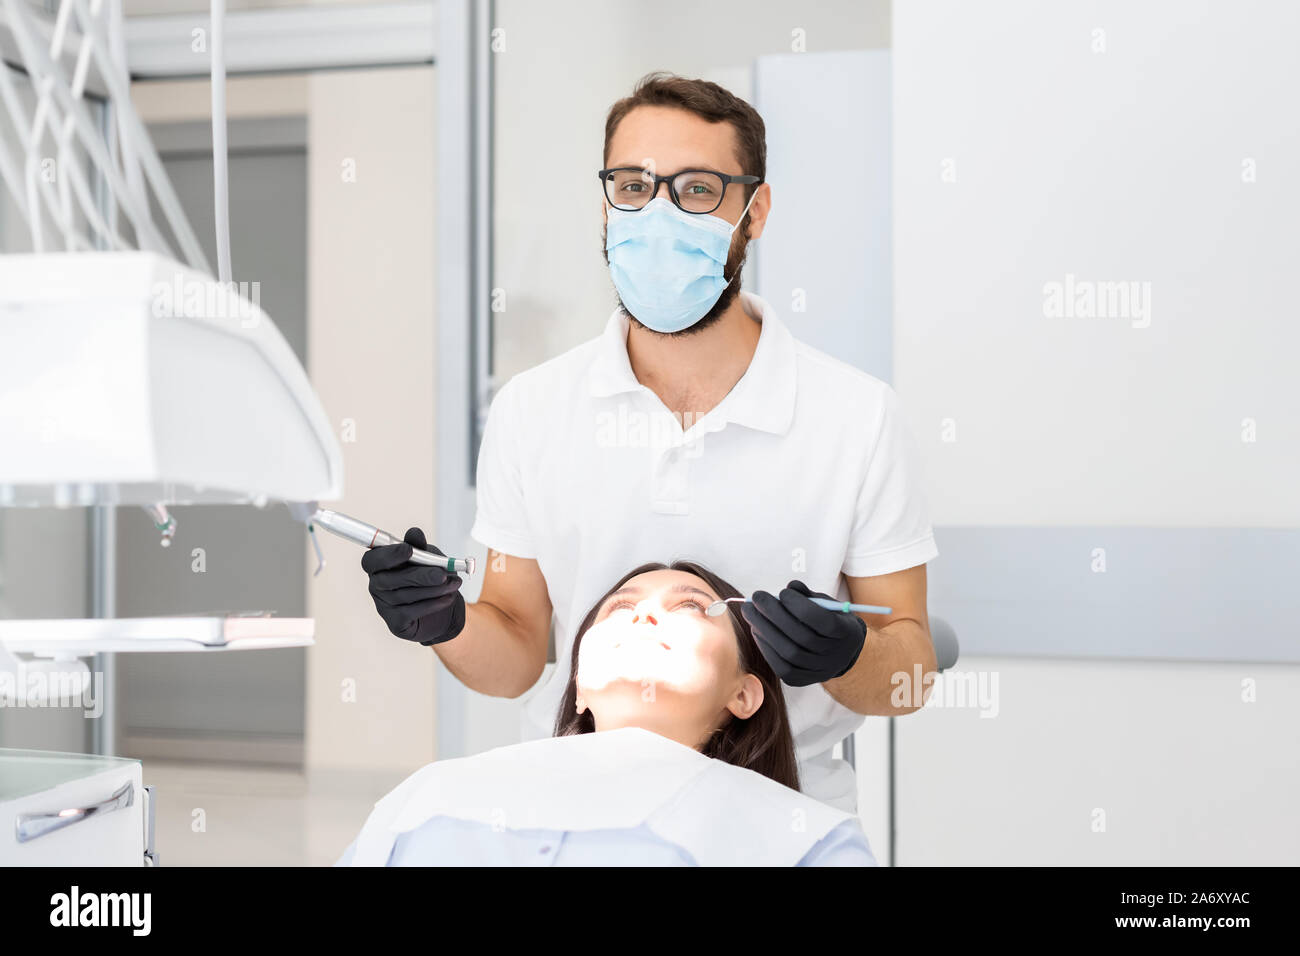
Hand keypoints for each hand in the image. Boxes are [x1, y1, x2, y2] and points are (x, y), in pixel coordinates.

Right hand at [361, 527, 465, 645]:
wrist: (442, 608)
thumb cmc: (429, 576)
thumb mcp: (428, 557)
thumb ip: (419, 546)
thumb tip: (414, 532)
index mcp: (379, 565)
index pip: (372, 560)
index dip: (388, 555)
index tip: (408, 549)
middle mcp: (376, 585)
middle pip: (389, 580)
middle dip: (419, 575)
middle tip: (442, 574)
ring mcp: (383, 606)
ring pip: (404, 596)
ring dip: (433, 589)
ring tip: (454, 584)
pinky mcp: (395, 623)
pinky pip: (411, 612)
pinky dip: (433, 604)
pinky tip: (448, 598)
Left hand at [740, 580, 866, 686]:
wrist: (838, 652)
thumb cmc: (829, 619)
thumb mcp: (826, 604)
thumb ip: (808, 595)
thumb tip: (791, 587)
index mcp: (846, 632)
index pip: (823, 621)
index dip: (800, 606)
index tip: (783, 592)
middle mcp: (835, 655)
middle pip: (802, 637)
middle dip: (774, 614)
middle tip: (756, 598)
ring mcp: (819, 671)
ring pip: (789, 653)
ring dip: (765, 630)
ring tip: (751, 612)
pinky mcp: (802, 680)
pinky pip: (781, 666)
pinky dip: (765, 647)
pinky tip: (756, 630)